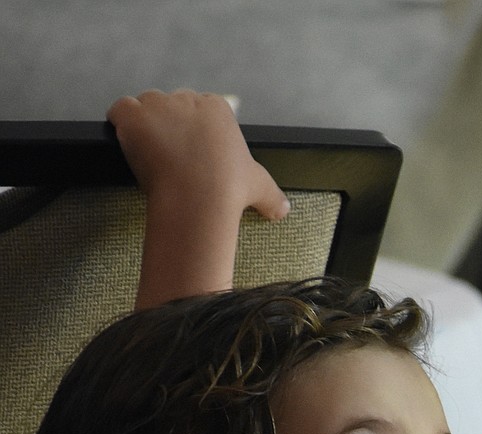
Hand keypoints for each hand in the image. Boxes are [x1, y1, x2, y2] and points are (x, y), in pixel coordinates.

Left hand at [107, 90, 287, 221]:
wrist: (198, 199)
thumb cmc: (229, 191)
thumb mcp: (258, 188)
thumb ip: (272, 195)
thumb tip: (285, 209)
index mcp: (217, 108)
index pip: (197, 112)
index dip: (192, 136)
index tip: (193, 159)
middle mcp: (187, 99)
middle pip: (170, 108)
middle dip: (169, 131)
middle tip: (173, 164)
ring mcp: (158, 104)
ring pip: (144, 108)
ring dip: (144, 128)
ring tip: (152, 159)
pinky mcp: (133, 115)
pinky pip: (119, 111)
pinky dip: (120, 126)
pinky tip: (130, 146)